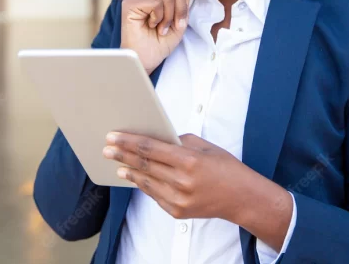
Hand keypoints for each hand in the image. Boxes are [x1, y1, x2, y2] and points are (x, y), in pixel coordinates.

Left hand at [103, 132, 254, 221]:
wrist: (242, 198)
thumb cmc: (226, 168)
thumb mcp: (205, 147)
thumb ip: (180, 142)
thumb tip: (158, 138)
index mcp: (189, 161)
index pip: (150, 149)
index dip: (129, 142)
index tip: (113, 137)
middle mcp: (182, 181)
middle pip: (144, 165)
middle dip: (122, 156)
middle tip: (107, 149)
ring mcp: (179, 199)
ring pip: (146, 183)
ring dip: (129, 172)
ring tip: (116, 165)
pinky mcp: (178, 212)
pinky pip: (155, 196)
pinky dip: (144, 185)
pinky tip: (135, 178)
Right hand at [120, 0, 202, 73]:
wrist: (147, 59)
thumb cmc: (161, 41)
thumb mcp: (180, 16)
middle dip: (182, 8)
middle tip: (175, 24)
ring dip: (170, 16)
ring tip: (162, 27)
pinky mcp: (130, 3)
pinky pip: (157, 3)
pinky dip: (160, 18)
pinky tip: (153, 26)